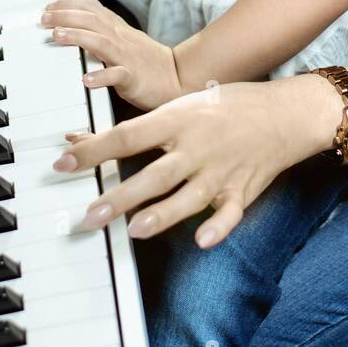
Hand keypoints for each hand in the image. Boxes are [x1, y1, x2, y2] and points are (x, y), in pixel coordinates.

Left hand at [42, 0, 183, 108]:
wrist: (178, 78)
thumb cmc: (148, 62)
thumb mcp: (125, 39)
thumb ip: (103, 30)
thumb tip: (78, 23)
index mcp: (118, 29)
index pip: (92, 8)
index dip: (69, 4)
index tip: (50, 5)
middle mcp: (121, 38)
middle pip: (91, 20)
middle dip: (65, 16)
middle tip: (44, 18)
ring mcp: (127, 57)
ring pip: (100, 42)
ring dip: (77, 37)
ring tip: (57, 36)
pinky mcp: (133, 78)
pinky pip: (117, 75)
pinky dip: (101, 76)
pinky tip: (87, 79)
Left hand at [53, 74, 338, 247]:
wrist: (284, 112)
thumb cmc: (224, 107)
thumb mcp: (179, 106)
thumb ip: (133, 129)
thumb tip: (78, 138)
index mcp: (178, 119)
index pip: (128, 135)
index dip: (93, 150)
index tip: (63, 163)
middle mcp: (198, 146)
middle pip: (154, 173)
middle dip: (121, 195)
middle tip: (90, 215)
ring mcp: (221, 170)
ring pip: (188, 196)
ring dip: (162, 213)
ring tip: (134, 230)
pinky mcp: (242, 191)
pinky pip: (230, 213)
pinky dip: (217, 226)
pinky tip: (201, 240)